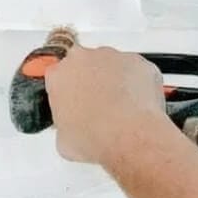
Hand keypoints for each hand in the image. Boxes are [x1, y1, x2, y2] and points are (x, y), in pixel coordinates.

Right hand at [45, 42, 171, 164]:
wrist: (128, 136)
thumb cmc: (97, 136)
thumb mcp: (64, 140)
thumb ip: (64, 125)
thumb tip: (72, 131)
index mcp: (58, 75)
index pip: (59, 77)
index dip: (70, 92)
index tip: (77, 101)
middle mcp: (83, 59)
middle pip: (86, 65)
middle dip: (92, 82)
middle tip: (101, 106)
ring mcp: (112, 58)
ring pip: (113, 65)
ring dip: (116, 80)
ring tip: (122, 107)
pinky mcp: (137, 61)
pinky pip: (138, 70)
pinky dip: (139, 82)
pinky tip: (138, 102)